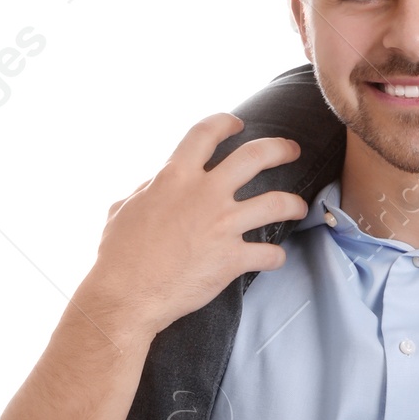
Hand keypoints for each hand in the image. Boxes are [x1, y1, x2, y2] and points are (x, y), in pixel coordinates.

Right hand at [80, 114, 309, 342]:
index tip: (237, 124)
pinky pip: (269, 254)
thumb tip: (155, 183)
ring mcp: (222, 225)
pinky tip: (274, 258)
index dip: (224, 123)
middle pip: (255, 156)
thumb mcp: (123, 208)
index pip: (205, 133)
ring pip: (276, 202)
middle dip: (280, 149)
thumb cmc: (119, 254)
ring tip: (299, 207)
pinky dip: (276, 256)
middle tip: (292, 150)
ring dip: (294, 203)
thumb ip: (146, 190)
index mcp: (175, 177)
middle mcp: (205, 194)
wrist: (126, 296)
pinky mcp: (233, 258)